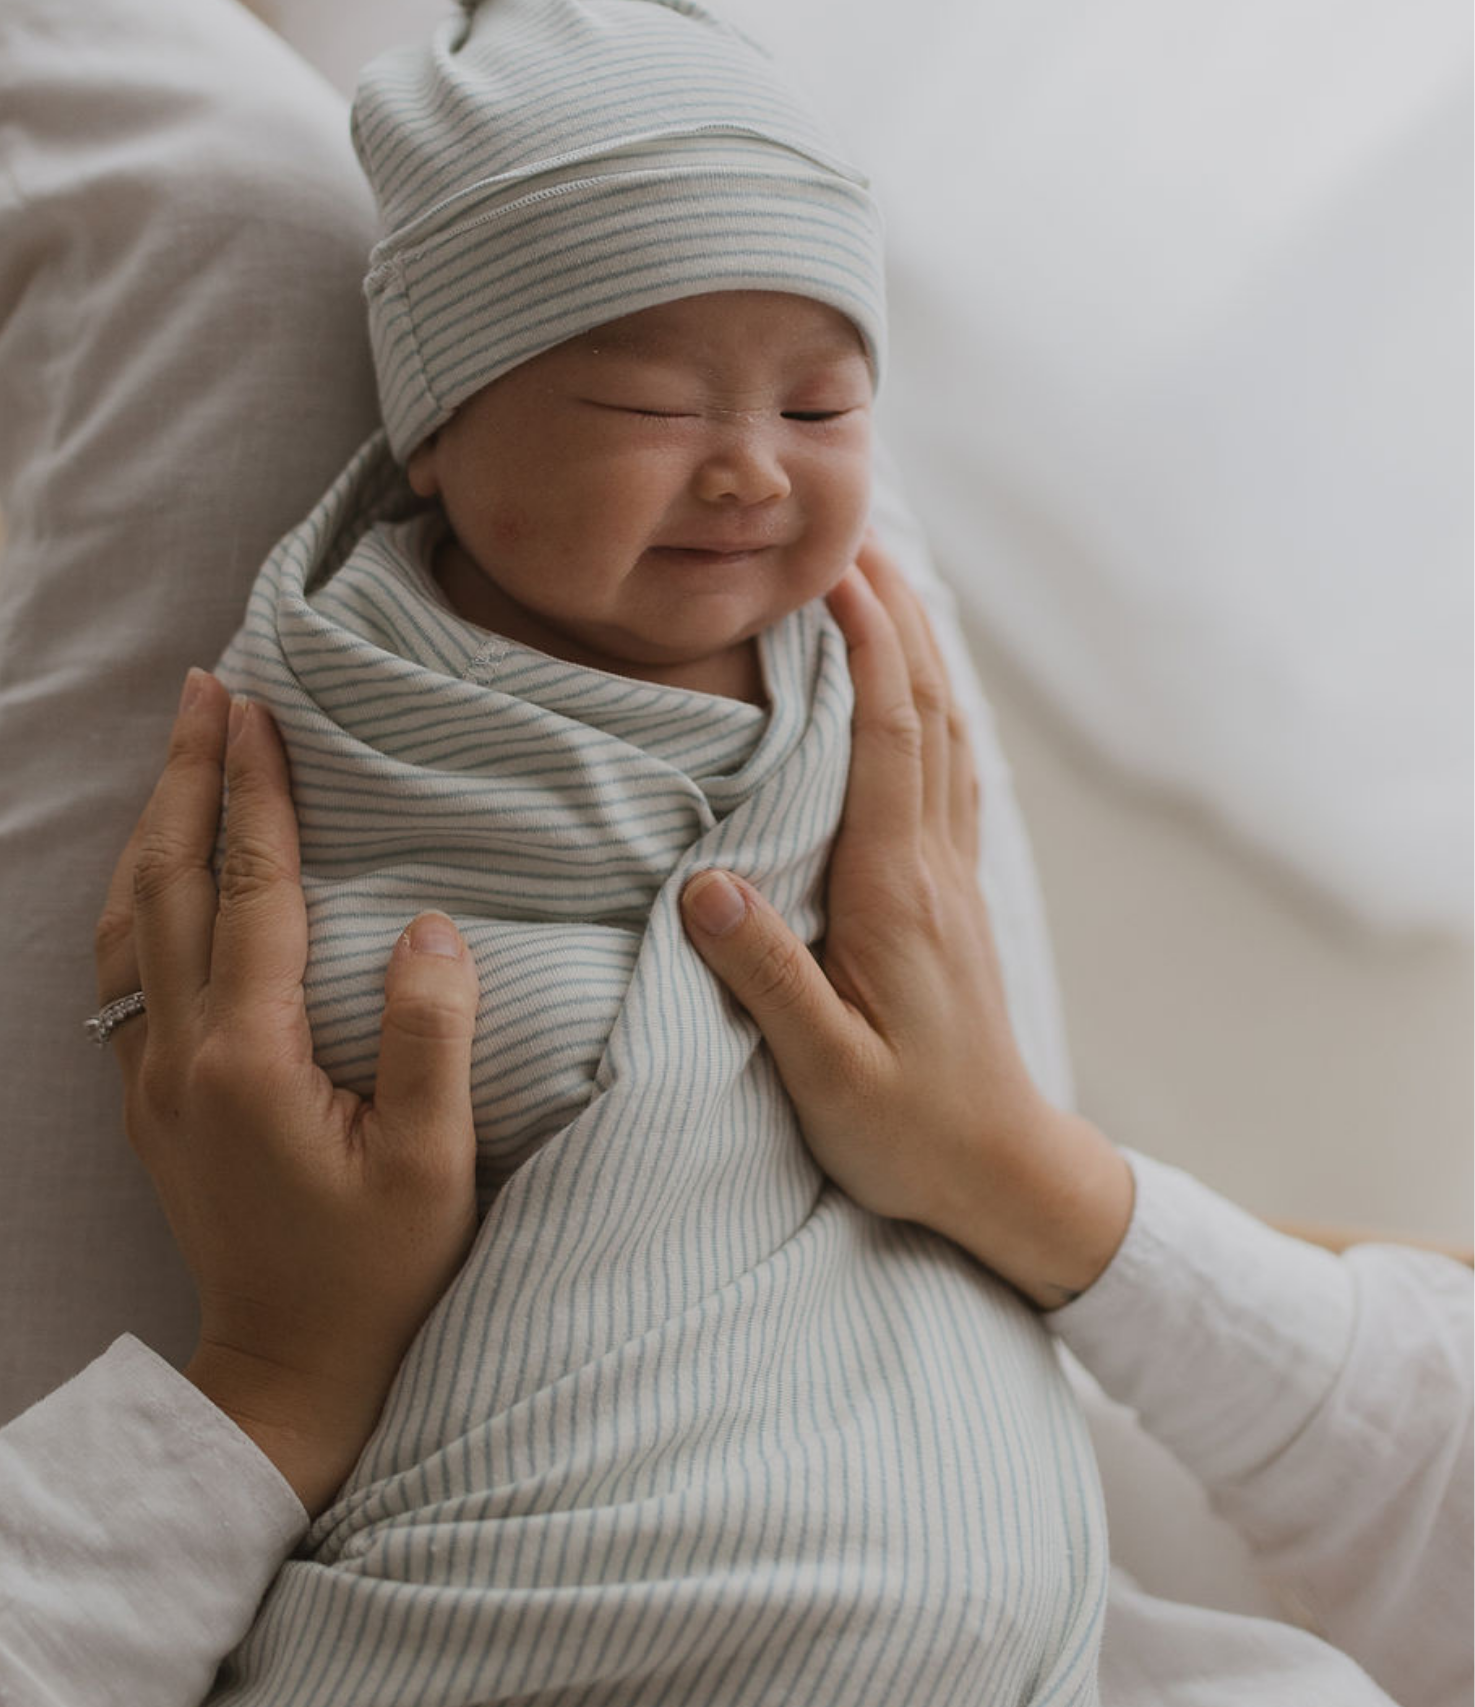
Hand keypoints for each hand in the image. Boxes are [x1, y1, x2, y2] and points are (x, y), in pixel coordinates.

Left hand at [94, 670, 479, 1510]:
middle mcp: (182, 1054)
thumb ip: (431, 1037)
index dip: (257, 792)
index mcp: (252, 1057)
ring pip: (129, 919)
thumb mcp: (434, 1165)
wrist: (288, 1370)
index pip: (253, 890)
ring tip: (180, 752)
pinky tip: (156, 868)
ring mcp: (152, 1076)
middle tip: (206, 688)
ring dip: (153, 826)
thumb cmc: (377, 1272)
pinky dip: (136, 893)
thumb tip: (431, 926)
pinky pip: (122, 969)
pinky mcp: (147, 1099)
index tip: (260, 709)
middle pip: (171, 881)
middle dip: (188, 776)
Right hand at [679, 540, 1132, 1308]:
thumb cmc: (909, 1131)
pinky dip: (933, 703)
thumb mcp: (826, 1072)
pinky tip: (915, 685)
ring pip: (946, 730)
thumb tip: (702, 885)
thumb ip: (767, 978)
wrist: (1004, 1174)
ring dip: (919, 646)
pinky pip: (951, 770)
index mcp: (897, 892)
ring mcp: (951, 876)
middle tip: (851, 532)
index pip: (885, 737)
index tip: (830, 567)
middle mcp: (933, 865)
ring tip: (881, 579)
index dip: (864, 645)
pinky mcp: (951, 895)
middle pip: (926, 708)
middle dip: (893, 614)